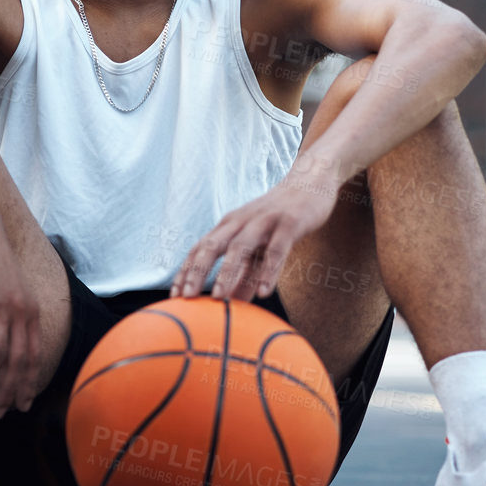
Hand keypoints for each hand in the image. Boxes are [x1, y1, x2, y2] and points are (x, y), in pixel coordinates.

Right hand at [0, 197, 40, 418]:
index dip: (28, 383)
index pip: (34, 355)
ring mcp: (0, 304)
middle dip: (8, 390)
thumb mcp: (12, 289)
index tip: (21, 404)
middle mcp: (20, 310)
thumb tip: (7, 343)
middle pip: (16, 360)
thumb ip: (13, 315)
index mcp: (31, 310)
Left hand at [170, 155, 343, 302]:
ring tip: (219, 298)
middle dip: (196, 271)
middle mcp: (241, 221)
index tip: (174, 295)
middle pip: (212, 246)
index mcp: (230, 225)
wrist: (311, 181)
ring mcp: (265, 220)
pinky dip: (268, 270)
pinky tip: (264, 292)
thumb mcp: (261, 245)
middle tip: (186, 297)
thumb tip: (236, 304)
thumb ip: (248, 273)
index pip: (200, 248)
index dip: (186, 270)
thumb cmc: (280, 218)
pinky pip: (276, 249)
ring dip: (227, 272)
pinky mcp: (289, 223)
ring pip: (240, 247)